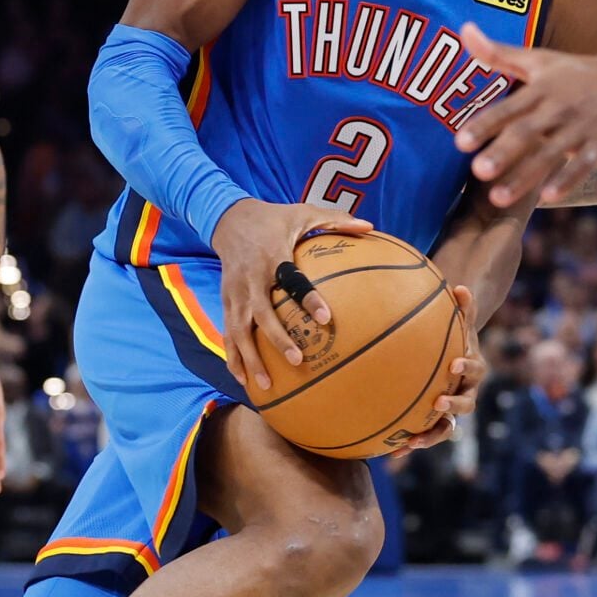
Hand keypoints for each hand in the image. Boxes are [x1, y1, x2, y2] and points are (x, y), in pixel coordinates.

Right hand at [210, 200, 372, 391]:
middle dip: (277, 339)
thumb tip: (370, 227)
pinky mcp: (226, 301)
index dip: (307, 298)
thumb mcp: (303, 211)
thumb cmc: (273, 218)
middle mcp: (251, 278)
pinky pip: (228, 332)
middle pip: (262, 314)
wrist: (228, 218)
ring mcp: (235, 292)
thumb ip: (336, 219)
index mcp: (272, 256)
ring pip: (239, 330)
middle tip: (298, 360)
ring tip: (265, 385)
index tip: (325, 318)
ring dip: (250, 358)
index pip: (291, 279)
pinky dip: (233, 356)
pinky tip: (242, 379)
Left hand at [393, 286, 481, 453]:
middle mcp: (465, 394)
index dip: (467, 367)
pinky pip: (424, 435)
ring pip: (446, 428)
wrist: (453, 360)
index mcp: (473, 370)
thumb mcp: (459, 323)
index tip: (454, 364)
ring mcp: (451, 412)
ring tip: (415, 441)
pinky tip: (390, 451)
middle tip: (439, 403)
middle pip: (466, 405)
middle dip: (453, 407)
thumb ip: (463, 307)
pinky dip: (409, 444)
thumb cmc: (455, 338)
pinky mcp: (435, 423)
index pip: (475, 369)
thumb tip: (461, 286)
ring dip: (431, 435)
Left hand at [452, 25, 596, 208]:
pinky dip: (567, 180)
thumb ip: (499, 53)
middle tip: (477, 172)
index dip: (484, 124)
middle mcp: (559, 108)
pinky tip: (548, 197)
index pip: (508, 108)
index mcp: (541, 89)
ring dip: (524, 177)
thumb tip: (463, 30)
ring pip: (550, 154)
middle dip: (502, 152)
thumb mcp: (541, 59)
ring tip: (498, 199)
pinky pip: (583, 165)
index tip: (460, 142)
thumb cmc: (580, 72)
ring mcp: (581, 128)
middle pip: (526, 132)